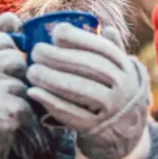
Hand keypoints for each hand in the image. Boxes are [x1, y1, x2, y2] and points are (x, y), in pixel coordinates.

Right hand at [0, 12, 33, 158]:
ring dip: (18, 97)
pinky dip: (22, 116)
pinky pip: (27, 105)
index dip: (7, 58)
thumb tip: (13, 16)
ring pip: (23, 83)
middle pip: (16, 60)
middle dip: (15, 77)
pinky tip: (5, 121)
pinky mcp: (1, 113)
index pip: (3, 41)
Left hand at [26, 24, 148, 158]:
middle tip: (36, 52)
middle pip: (89, 67)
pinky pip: (71, 114)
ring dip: (52, 79)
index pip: (102, 49)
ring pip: (79, 90)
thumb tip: (106, 28)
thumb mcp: (120, 71)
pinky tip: (34, 92)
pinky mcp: (95, 127)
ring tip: (32, 71)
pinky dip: (51, 102)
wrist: (125, 130)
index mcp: (125, 67)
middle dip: (59, 57)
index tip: (56, 33)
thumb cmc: (114, 91)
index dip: (79, 38)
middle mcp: (123, 87)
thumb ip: (112, 50)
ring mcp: (110, 108)